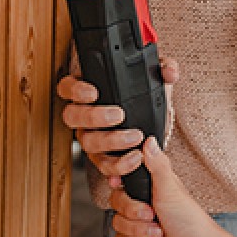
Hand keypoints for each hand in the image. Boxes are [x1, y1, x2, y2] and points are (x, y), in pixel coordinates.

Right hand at [57, 59, 179, 179]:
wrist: (150, 123)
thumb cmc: (144, 95)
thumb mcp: (153, 78)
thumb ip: (164, 68)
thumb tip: (169, 72)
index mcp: (87, 91)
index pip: (67, 87)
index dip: (76, 90)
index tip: (94, 92)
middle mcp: (83, 116)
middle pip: (72, 117)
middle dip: (95, 116)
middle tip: (118, 115)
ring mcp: (89, 138)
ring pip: (88, 143)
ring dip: (111, 142)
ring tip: (135, 139)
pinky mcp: (102, 159)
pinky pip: (103, 167)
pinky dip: (118, 167)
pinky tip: (133, 162)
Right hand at [108, 137, 215, 236]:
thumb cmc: (189, 218)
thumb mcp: (171, 187)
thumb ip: (157, 164)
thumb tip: (149, 140)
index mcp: (150, 185)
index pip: (124, 177)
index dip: (118, 181)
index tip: (118, 183)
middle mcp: (142, 203)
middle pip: (116, 200)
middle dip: (133, 211)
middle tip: (152, 213)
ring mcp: (137, 223)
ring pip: (117, 222)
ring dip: (138, 229)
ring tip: (157, 231)